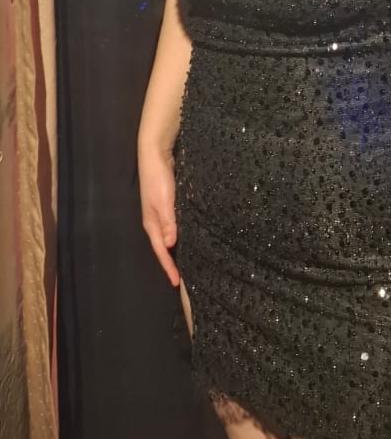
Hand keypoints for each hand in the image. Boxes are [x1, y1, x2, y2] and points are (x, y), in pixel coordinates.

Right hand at [138, 143, 180, 286]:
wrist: (155, 155)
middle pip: (163, 248)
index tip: (177, 283)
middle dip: (172, 263)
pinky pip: (174, 228)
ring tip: (189, 263)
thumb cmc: (158, 178)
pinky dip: (180, 237)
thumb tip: (169, 245)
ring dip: (177, 251)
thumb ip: (168, 222)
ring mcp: (161, 215)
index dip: (168, 267)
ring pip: (169, 238)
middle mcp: (155, 222)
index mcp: (151, 224)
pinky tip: (190, 239)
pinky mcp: (168, 207)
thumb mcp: (164, 201)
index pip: (160, 251)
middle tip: (184, 278)